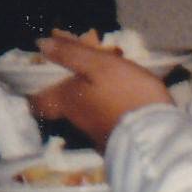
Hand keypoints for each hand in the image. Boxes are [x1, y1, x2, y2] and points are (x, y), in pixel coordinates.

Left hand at [34, 30, 173, 147]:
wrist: (156, 139)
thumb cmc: (126, 95)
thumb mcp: (100, 65)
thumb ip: (71, 54)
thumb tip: (41, 45)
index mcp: (67, 101)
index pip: (38, 102)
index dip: (35, 94)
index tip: (38, 85)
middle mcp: (76, 122)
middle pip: (63, 110)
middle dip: (68, 97)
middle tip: (81, 82)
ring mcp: (97, 138)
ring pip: (86, 119)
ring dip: (92, 106)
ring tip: (109, 92)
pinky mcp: (118, 147)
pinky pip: (108, 129)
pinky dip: (111, 119)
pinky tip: (124, 111)